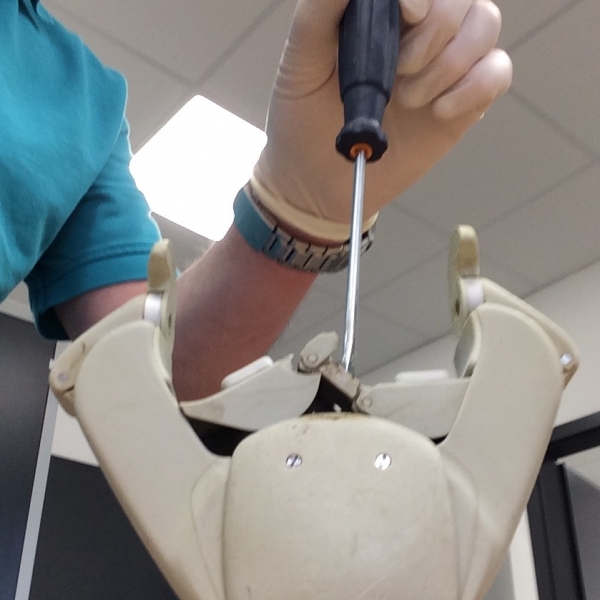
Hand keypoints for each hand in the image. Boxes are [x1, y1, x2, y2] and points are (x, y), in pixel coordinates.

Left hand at [252, 0, 511, 241]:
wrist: (317, 181)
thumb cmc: (304, 119)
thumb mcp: (301, 61)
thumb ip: (322, 11)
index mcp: (381, 14)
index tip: (405, 14)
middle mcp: (418, 32)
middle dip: (434, 34)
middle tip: (398, 73)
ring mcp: (443, 66)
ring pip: (485, 25)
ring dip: (450, 63)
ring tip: (409, 99)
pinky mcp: (461, 103)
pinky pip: (497, 72)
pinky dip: (475, 87)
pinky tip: (439, 112)